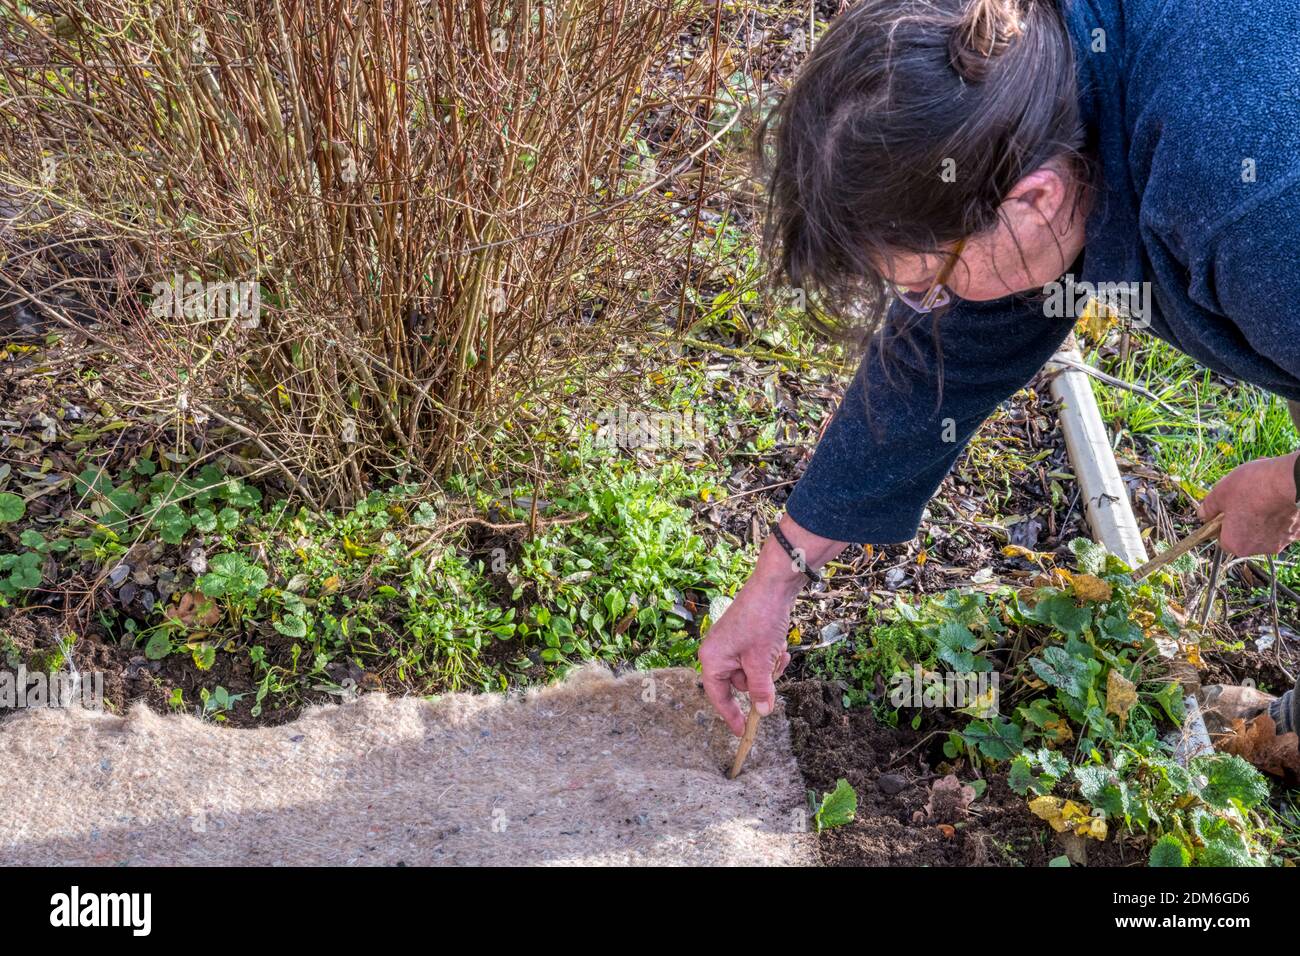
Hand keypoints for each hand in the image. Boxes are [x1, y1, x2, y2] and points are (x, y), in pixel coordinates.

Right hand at [697, 576, 792, 735]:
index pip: (718, 696)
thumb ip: (760, 690)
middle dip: (761, 680)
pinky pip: (757, 658)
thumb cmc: (761, 621)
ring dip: (769, 667)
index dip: (731, 715)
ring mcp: (732, 644)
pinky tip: (778, 644)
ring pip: (753, 671)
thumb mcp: (761, 661)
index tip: (743, 732)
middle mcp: (718, 652)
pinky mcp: (745, 637)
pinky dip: (769, 656)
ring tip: (777, 651)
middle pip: (740, 684)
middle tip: (773, 668)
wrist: (774, 587)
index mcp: (712, 658)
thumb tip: (762, 712)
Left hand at [1198, 452, 1299, 556]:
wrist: (1293, 481)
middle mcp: (1258, 549)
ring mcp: (1280, 542)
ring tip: (1263, 498)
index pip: (1221, 538)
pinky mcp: (1296, 534)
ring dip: (1261, 519)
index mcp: (1235, 543)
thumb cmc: (1254, 487)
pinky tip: (1278, 502)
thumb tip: (1202, 514)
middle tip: (1244, 500)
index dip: (1221, 522)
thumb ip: (1208, 507)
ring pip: (1264, 532)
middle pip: (1244, 537)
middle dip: (1242, 521)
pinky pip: (1283, 527)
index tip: (1225, 508)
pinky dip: (1280, 517)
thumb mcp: (1221, 492)